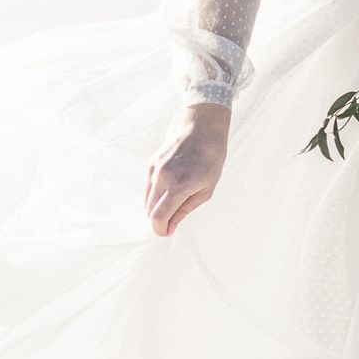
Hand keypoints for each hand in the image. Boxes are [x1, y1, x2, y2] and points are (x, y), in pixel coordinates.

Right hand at [145, 102, 230, 235]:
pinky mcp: (151, 163)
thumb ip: (185, 209)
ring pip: (147, 199)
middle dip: (159, 220)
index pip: (158, 217)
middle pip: (150, 210)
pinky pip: (147, 186)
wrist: (203, 127)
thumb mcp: (206, 189)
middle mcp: (163, 177)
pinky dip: (154, 194)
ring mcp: (155, 169)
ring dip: (156, 207)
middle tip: (172, 220)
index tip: (166, 232)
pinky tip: (168, 190)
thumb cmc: (211, 157)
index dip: (160, 229)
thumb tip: (171, 226)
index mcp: (179, 186)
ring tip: (174, 202)